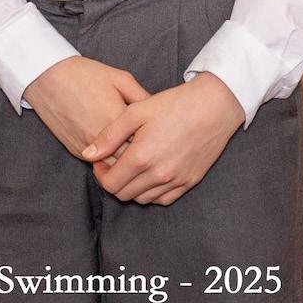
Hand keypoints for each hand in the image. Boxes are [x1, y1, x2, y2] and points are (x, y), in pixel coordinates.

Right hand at [22, 56, 149, 161]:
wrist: (49, 77)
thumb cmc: (86, 74)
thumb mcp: (120, 78)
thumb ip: (142, 96)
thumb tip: (158, 111)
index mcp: (116, 119)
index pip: (144, 143)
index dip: (154, 142)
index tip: (159, 136)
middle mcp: (101, 139)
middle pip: (130, 161)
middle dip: (141, 156)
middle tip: (150, 148)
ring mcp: (87, 148)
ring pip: (113, 168)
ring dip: (124, 162)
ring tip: (135, 152)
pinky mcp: (75, 151)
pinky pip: (97, 165)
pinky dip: (108, 161)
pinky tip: (116, 151)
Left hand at [83, 72, 245, 205]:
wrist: (213, 106)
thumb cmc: (174, 104)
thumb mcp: (137, 111)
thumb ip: (109, 135)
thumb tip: (88, 154)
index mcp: (142, 157)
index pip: (109, 183)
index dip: (100, 174)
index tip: (100, 160)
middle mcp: (158, 175)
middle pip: (124, 194)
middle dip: (113, 181)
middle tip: (114, 162)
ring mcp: (175, 181)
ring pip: (142, 199)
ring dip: (132, 187)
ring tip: (132, 166)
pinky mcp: (189, 182)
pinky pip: (163, 199)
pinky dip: (152, 192)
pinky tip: (151, 173)